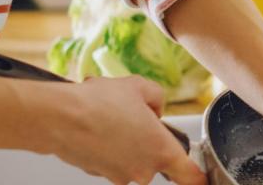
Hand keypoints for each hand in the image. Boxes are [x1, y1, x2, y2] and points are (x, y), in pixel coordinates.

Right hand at [41, 77, 204, 184]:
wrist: (60, 117)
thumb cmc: (98, 103)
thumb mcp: (140, 87)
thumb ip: (158, 98)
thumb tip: (155, 110)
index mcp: (162, 151)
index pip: (190, 176)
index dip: (198, 178)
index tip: (202, 180)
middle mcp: (143, 170)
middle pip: (155, 159)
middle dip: (147, 140)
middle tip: (132, 118)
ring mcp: (119, 175)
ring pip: (131, 158)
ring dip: (125, 141)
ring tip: (109, 118)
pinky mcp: (98, 174)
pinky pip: (111, 160)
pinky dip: (107, 146)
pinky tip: (96, 126)